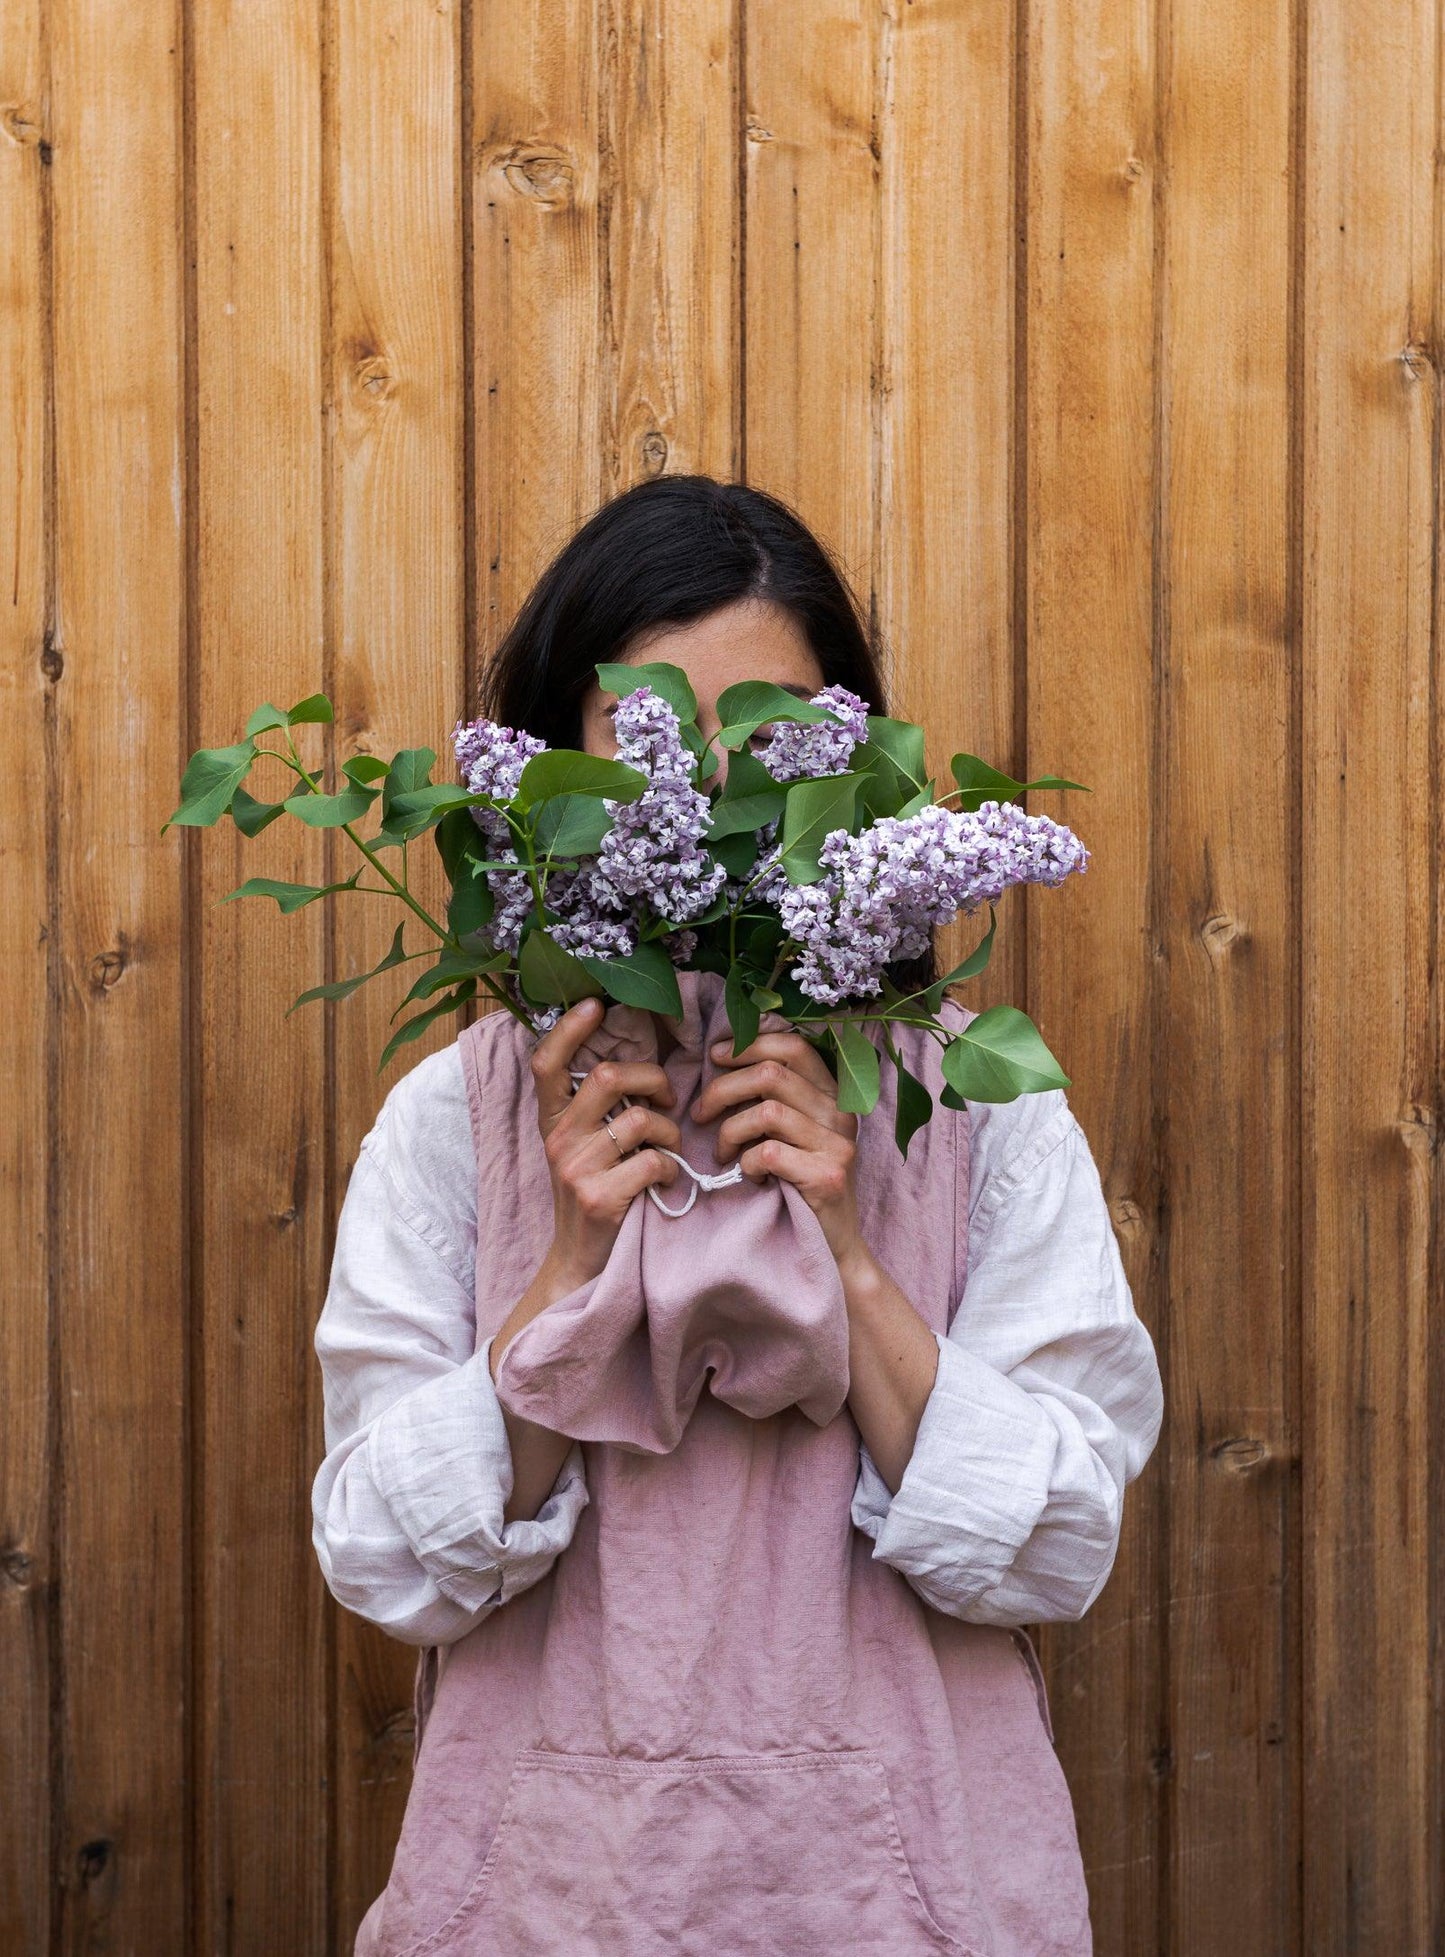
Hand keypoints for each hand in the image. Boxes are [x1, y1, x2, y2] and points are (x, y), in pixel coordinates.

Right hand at [529, 996, 682, 1290]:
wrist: (579, 1263)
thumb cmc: (594, 1193)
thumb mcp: (581, 1148)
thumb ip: (595, 1109)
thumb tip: (634, 1064)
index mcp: (551, 1121)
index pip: (546, 1063)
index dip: (569, 1029)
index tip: (595, 1004)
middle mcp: (557, 1139)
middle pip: (605, 1076)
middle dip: (652, 1078)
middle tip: (668, 1098)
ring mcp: (576, 1169)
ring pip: (639, 1118)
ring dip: (670, 1131)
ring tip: (669, 1148)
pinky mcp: (600, 1198)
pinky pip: (653, 1160)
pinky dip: (671, 1167)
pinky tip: (666, 1179)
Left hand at [690, 1028, 865, 1267]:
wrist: (833, 1246)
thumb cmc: (799, 1184)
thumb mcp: (791, 1133)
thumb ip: (772, 1099)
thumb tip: (721, 1062)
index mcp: (831, 1094)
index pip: (793, 1046)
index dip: (750, 1044)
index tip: (715, 1057)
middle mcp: (839, 1113)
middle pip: (771, 1074)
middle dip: (723, 1089)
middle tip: (700, 1114)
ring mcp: (837, 1144)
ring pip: (767, 1113)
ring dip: (730, 1132)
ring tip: (723, 1154)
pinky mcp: (827, 1175)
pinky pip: (769, 1153)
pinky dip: (747, 1163)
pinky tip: (750, 1177)